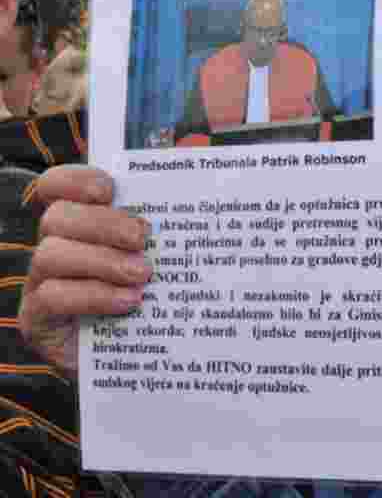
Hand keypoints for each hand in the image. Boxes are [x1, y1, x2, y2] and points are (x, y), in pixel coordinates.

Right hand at [18, 165, 151, 375]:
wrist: (147, 364)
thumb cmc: (158, 301)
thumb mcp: (167, 257)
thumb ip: (171, 218)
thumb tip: (198, 162)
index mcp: (83, 223)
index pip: (57, 186)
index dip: (74, 179)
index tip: (109, 189)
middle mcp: (56, 247)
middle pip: (57, 217)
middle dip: (102, 223)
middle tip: (143, 238)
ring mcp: (41, 284)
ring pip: (51, 254)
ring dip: (101, 261)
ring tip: (143, 276)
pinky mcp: (39, 320)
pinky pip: (52, 297)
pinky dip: (93, 295)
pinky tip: (128, 301)